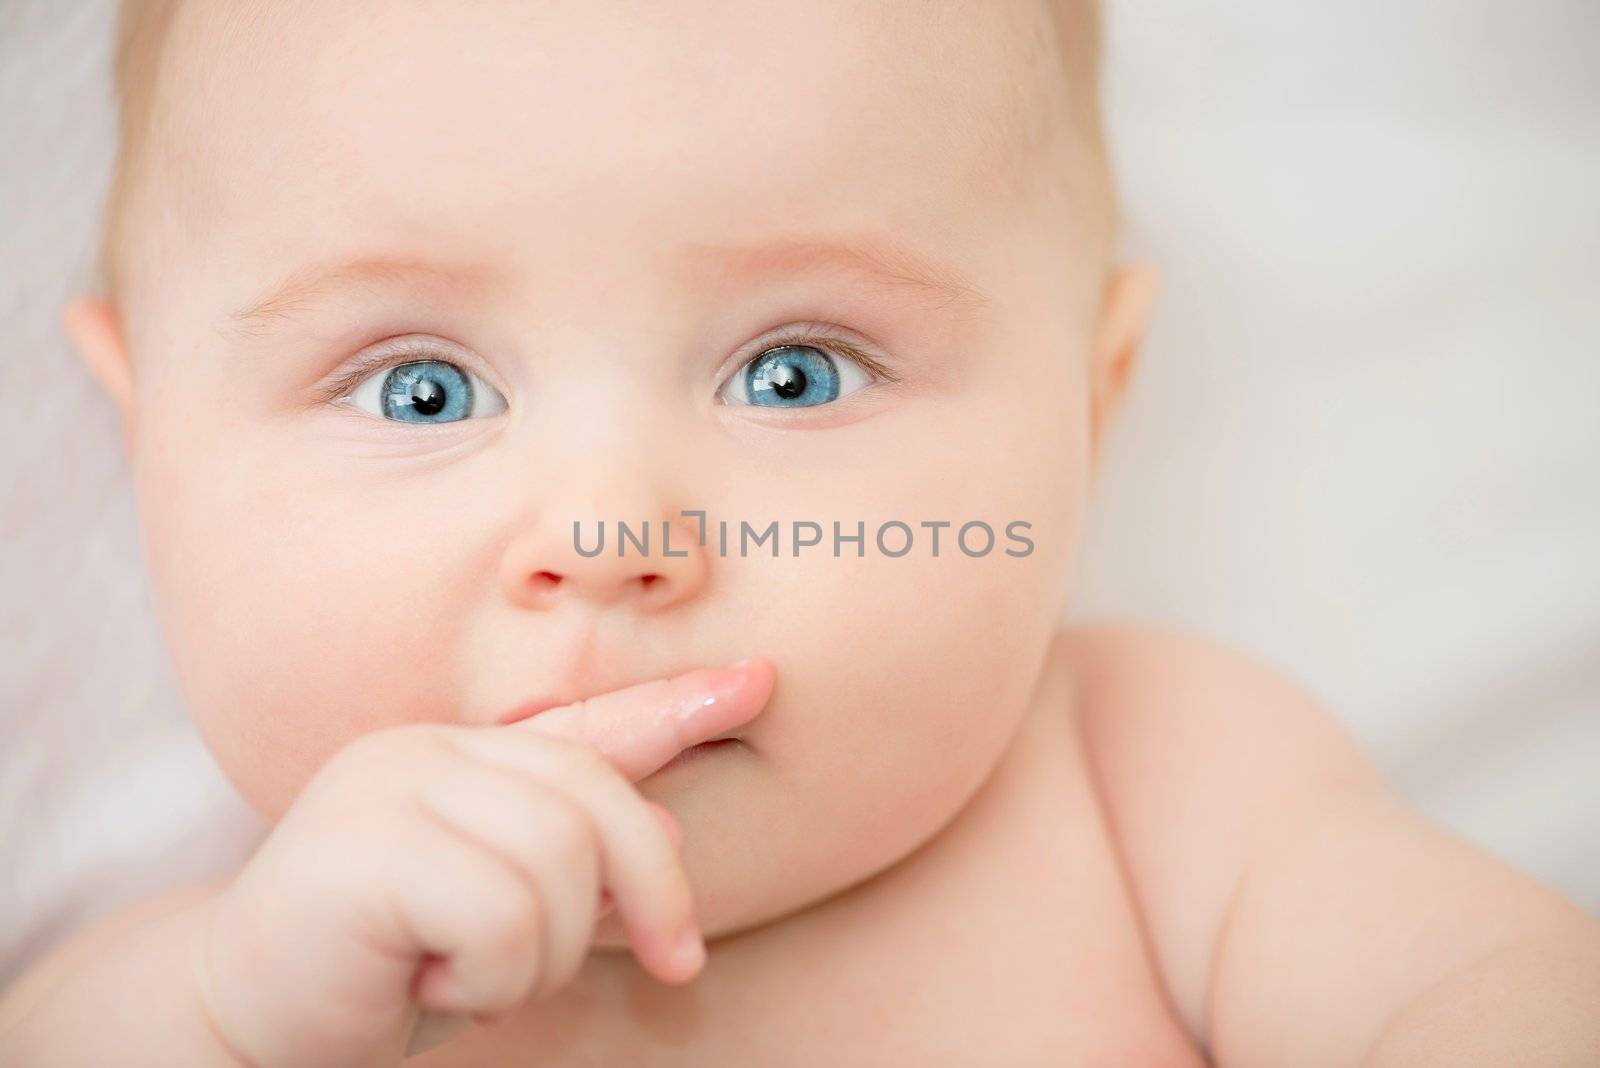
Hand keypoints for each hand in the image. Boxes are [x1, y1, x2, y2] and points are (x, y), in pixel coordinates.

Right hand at [193, 659, 774, 1067]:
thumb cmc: (383, 962)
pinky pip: (504, 914)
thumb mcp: (498, 903)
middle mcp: (428, 751)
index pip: (589, 725)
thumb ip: (572, 855)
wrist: (243, 1021)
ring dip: (540, 955)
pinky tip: (427, 980)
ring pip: (562, 864)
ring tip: (467, 972)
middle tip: (618, 965)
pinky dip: (489, 976)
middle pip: (598, 804)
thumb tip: (677, 833)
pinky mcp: (364, 849)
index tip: (759, 685)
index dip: (677, 708)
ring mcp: (391, 789)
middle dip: (636, 896)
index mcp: (464, 755)